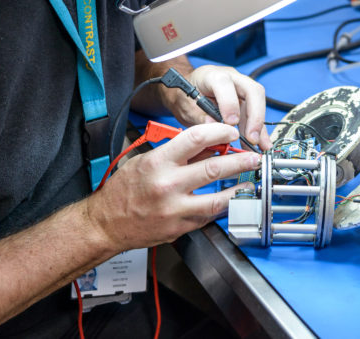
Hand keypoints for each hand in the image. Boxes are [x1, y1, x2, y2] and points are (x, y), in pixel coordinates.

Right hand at [85, 122, 261, 249]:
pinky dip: (222, 208)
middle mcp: (168, 185)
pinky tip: (230, 201)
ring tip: (249, 182)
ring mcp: (175, 209)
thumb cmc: (124, 190)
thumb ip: (178, 154)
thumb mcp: (147, 160)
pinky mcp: (179, 228)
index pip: (196, 138)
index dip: (219, 132)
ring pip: (217, 198)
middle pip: (214, 168)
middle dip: (239, 161)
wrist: (106, 223)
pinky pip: (208, 217)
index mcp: (158, 162)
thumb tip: (209, 146)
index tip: (231, 131)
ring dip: (238, 189)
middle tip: (253, 158)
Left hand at [159, 64, 268, 149]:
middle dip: (254, 116)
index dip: (230, 103)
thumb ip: (199, 117)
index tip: (231, 123)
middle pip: (252, 91)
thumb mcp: (186, 108)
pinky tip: (261, 144)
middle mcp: (231, 78)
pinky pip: (255, 114)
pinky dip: (258, 130)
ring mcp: (241, 88)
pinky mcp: (246, 99)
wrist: (185, 93)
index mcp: (212, 75)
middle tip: (251, 138)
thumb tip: (213, 127)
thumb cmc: (185, 96)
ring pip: (258, 103)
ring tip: (260, 147)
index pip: (225, 84)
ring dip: (259, 127)